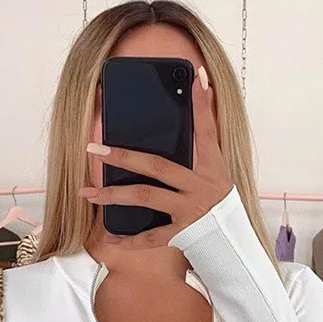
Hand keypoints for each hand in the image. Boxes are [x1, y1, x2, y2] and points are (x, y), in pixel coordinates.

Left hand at [78, 64, 233, 251]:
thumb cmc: (221, 205)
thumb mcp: (218, 173)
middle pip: (158, 166)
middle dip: (124, 156)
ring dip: (114, 195)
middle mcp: (200, 188)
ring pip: (146, 198)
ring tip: (89, 193)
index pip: (207, 132)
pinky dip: (129, 239)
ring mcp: (190, 211)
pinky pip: (150, 237)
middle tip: (95, 149)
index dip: (202, 106)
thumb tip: (202, 97)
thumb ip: (205, 145)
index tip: (196, 78)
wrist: (232, 243)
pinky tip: (110, 236)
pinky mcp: (182, 234)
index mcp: (212, 169)